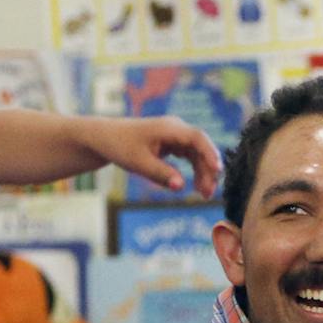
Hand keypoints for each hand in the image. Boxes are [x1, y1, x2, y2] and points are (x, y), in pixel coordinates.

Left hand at [94, 116, 223, 198]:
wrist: (105, 138)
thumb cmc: (120, 146)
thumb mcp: (139, 163)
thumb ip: (160, 175)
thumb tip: (181, 187)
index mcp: (169, 128)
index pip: (197, 138)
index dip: (210, 153)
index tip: (217, 170)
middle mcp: (176, 129)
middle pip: (201, 148)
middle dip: (208, 170)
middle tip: (208, 193)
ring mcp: (175, 136)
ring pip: (197, 154)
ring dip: (203, 172)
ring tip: (204, 194)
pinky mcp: (173, 144)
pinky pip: (190, 157)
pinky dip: (194, 171)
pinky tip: (196, 186)